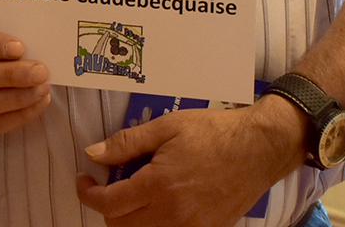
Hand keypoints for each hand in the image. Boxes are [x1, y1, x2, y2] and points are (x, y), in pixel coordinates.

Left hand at [75, 99, 304, 226]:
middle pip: (121, 225)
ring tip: (135, 189)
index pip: (108, 205)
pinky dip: (156, 222)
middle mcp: (173, 214)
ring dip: (130, 217)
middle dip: (107, 206)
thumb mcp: (165, 127)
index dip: (87, 194)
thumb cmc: (213, 132)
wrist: (259, 149)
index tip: (85, 179)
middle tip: (109, 182)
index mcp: (159, 186)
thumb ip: (126, 143)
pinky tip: (160, 200)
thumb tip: (93, 154)